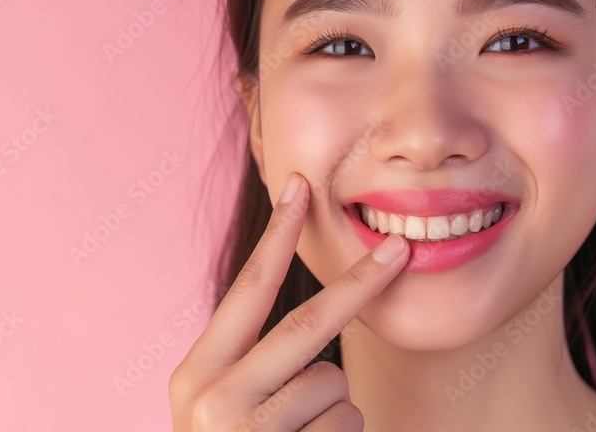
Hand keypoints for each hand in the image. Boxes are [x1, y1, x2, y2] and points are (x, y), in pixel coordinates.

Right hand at [169, 173, 409, 430]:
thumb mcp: (220, 406)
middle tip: (399, 249)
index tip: (300, 186)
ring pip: (332, 381)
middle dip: (359, 283)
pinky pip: (346, 421)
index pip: (247, 290)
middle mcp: (213, 396)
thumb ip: (250, 365)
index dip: (278, 235)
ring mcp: (247, 430)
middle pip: (305, 323)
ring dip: (333, 407)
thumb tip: (318, 334)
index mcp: (196, 373)